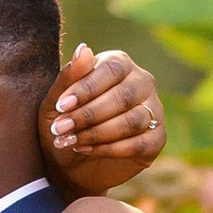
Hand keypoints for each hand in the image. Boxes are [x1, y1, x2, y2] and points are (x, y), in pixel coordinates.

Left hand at [42, 44, 165, 195]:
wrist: (70, 163)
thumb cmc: (64, 124)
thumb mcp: (56, 103)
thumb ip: (68, 77)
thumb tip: (83, 49)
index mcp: (119, 64)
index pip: (111, 70)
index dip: (86, 88)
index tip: (62, 106)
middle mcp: (141, 83)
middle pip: (124, 95)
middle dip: (89, 115)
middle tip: (62, 129)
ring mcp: (153, 110)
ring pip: (133, 120)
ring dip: (98, 133)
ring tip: (73, 140)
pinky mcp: (156, 139)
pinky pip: (139, 143)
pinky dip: (111, 149)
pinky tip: (88, 150)